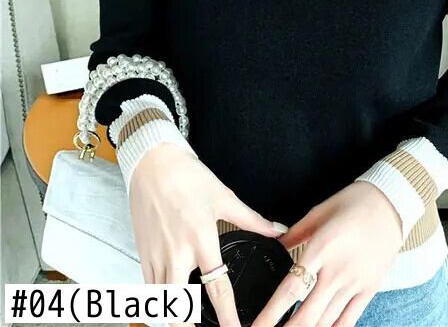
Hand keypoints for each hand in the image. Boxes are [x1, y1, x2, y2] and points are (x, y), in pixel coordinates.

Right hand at [128, 142, 286, 326]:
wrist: (152, 162)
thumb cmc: (187, 177)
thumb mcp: (224, 197)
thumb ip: (252, 219)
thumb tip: (277, 229)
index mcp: (201, 240)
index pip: (216, 288)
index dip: (228, 316)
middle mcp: (176, 254)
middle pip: (178, 306)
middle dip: (188, 323)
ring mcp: (156, 255)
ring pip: (161, 299)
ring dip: (173, 311)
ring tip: (187, 317)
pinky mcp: (142, 251)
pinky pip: (149, 284)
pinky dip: (159, 295)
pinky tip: (169, 295)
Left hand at [252, 181, 403, 326]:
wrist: (392, 202)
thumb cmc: (355, 202)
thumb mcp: (319, 211)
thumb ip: (295, 233)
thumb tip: (276, 245)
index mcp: (321, 248)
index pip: (291, 289)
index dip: (271, 313)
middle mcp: (338, 270)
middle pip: (307, 315)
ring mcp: (355, 283)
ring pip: (326, 322)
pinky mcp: (370, 288)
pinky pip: (349, 319)